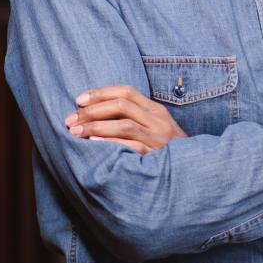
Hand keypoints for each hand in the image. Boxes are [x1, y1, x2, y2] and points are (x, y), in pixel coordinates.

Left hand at [64, 85, 187, 153]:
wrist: (192, 171)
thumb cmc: (166, 149)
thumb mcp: (156, 127)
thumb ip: (135, 117)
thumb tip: (98, 112)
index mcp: (156, 110)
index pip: (127, 91)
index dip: (101, 93)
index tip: (79, 99)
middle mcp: (158, 121)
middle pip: (122, 106)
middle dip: (93, 110)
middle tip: (71, 119)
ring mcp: (158, 139)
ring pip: (124, 125)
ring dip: (96, 127)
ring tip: (76, 131)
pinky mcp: (155, 157)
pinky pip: (130, 147)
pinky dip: (110, 143)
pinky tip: (93, 144)